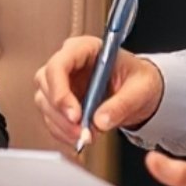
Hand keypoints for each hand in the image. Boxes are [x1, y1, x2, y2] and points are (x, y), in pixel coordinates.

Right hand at [33, 36, 163, 147]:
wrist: (139, 91)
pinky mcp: (61, 100)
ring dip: (61, 125)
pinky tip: (79, 137)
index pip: (59, 64)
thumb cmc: (139, 79)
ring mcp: (62, 81)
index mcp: (86, 48)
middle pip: (46, 83)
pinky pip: (51, 117)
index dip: (60, 90)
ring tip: (85, 136)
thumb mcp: (140, 89)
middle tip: (81, 131)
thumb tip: (100, 121)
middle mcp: (69, 62)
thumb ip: (122, 104)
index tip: (75, 115)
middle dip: (60, 112)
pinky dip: (63, 131)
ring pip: (44, 102)